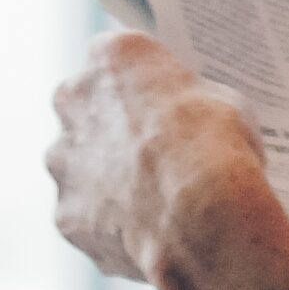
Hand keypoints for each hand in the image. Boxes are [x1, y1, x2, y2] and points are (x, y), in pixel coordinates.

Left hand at [46, 33, 288, 289]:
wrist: (201, 216)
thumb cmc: (216, 150)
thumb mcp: (226, 103)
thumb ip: (192, 103)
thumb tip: (193, 121)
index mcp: (111, 56)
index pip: (120, 60)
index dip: (146, 87)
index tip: (165, 104)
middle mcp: (72, 100)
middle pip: (88, 110)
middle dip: (114, 129)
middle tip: (154, 153)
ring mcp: (62, 159)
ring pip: (80, 165)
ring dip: (106, 178)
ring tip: (151, 202)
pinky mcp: (65, 212)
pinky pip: (85, 216)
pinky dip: (108, 225)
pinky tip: (144, 233)